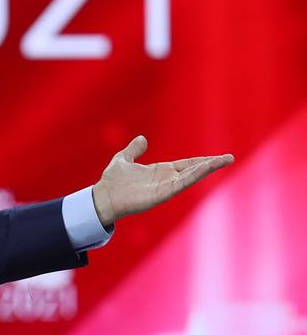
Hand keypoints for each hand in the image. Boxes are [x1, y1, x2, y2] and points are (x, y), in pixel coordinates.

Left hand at [92, 136, 232, 227]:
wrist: (104, 196)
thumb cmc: (112, 181)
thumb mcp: (123, 159)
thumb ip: (134, 150)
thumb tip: (142, 138)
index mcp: (160, 171)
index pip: (186, 164)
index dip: (201, 161)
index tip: (217, 158)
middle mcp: (166, 179)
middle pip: (193, 170)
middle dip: (211, 164)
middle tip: (229, 158)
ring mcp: (166, 187)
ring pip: (191, 176)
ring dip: (207, 168)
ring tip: (224, 160)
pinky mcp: (163, 193)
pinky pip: (182, 183)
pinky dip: (194, 176)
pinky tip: (205, 168)